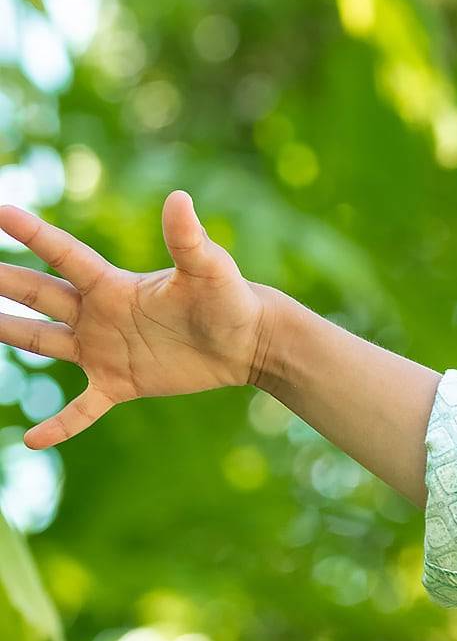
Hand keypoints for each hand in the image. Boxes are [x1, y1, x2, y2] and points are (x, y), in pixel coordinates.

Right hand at [0, 191, 276, 448]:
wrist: (248, 342)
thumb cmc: (230, 299)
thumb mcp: (209, 270)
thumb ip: (188, 239)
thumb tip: (180, 199)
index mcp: (113, 285)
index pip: (63, 255)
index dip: (32, 234)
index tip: (0, 211)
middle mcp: (98, 313)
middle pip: (38, 294)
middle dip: (2, 281)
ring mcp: (104, 349)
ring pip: (42, 341)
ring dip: (9, 332)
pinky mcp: (119, 383)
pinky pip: (81, 408)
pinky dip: (59, 426)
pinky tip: (31, 441)